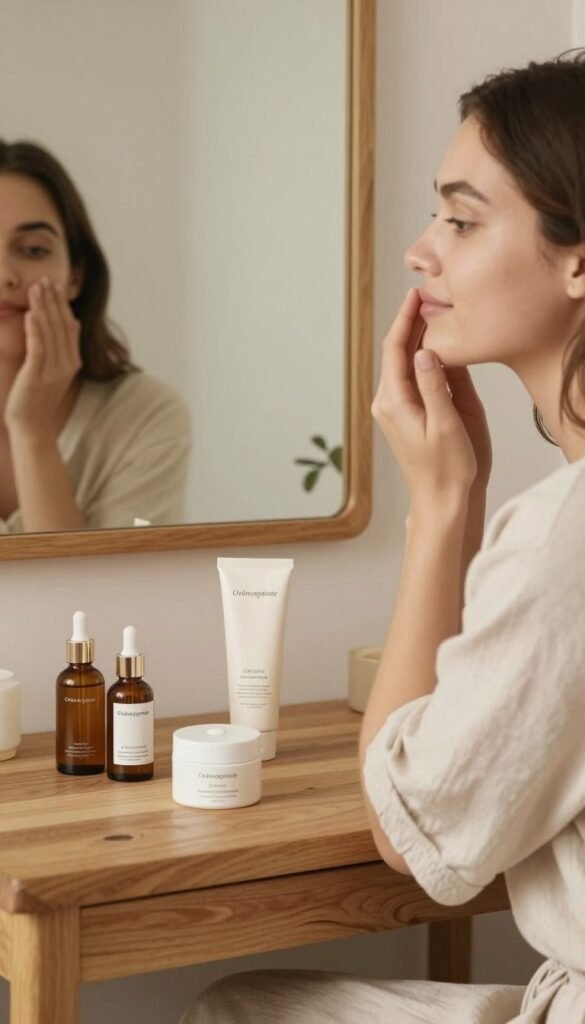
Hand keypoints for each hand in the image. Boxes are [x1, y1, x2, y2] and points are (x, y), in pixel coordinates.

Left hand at [4, 277, 81, 440]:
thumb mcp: (57, 371)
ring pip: (49, 333)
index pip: (68, 326)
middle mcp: (66, 364)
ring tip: (36, 288)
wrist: (33, 428)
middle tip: (45, 279)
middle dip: (52, 301)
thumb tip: (74, 322)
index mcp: (72, 361)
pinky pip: (38, 348)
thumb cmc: (40, 400)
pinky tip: (32, 313)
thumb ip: (66, 347)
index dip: (61, 305)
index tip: (55, 285)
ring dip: (42, 308)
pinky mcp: (37, 376)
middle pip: (60, 326)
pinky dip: (35, 329)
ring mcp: (53, 370)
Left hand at [372, 288, 489, 506]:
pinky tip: (440, 345)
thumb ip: (436, 385)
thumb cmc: (448, 469)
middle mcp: (388, 402)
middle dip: (412, 322)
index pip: (394, 349)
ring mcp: (396, 408)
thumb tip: (425, 350)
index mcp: (393, 402)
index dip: (405, 319)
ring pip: (405, 363)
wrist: (442, 501)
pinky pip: (413, 378)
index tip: (417, 294)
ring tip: (435, 311)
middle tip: (431, 295)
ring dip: (418, 337)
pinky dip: (425, 358)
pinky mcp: (407, 414)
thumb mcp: (446, 424)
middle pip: (397, 352)